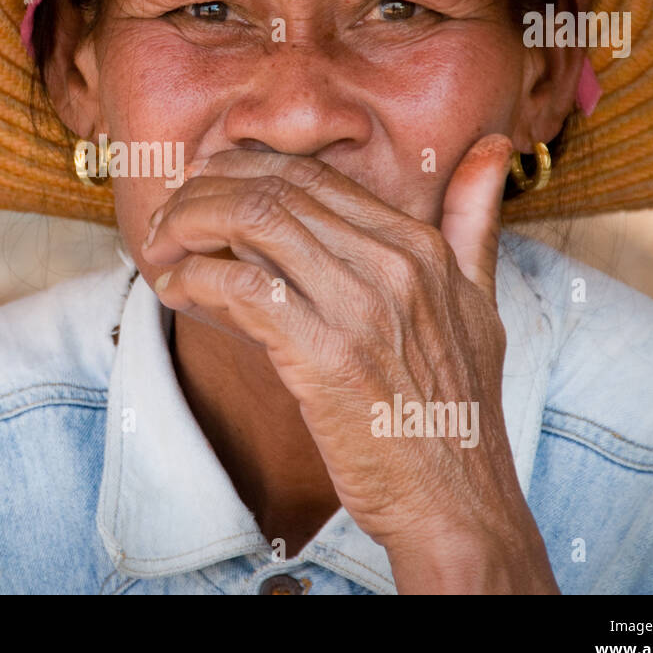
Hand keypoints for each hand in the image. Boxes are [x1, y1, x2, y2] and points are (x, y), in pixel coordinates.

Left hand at [139, 135, 557, 592]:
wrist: (458, 505)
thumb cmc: (455, 411)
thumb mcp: (481, 304)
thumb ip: (474, 224)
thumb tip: (491, 147)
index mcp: (420, 247)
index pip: (312, 176)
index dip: (243, 170)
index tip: (204, 186)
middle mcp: (393, 265)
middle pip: (273, 190)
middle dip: (204, 192)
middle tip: (168, 216)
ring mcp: (360, 309)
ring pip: (250, 222)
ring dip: (188, 227)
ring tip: (161, 246)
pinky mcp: (324, 357)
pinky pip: (239, 287)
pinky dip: (194, 278)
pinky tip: (175, 289)